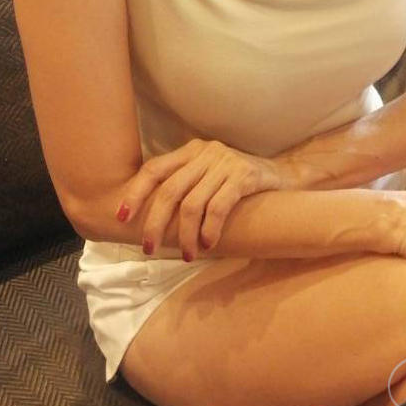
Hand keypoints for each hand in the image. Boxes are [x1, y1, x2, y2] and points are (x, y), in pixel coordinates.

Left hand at [114, 138, 288, 259]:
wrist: (284, 175)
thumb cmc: (239, 182)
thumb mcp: (208, 176)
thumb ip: (185, 186)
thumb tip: (150, 218)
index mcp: (191, 151)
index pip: (154, 169)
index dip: (135, 192)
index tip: (121, 217)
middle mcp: (205, 152)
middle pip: (169, 190)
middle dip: (155, 223)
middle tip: (149, 248)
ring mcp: (225, 163)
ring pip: (192, 203)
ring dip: (185, 234)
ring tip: (187, 255)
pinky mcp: (245, 176)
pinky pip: (218, 206)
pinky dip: (209, 229)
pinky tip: (208, 244)